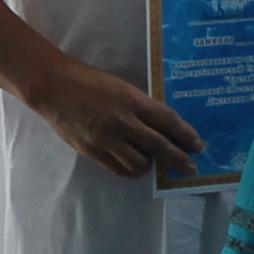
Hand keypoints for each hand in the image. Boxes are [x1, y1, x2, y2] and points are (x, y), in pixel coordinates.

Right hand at [25, 56, 202, 178]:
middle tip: (190, 167)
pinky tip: (134, 166)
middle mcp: (123, 122)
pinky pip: (119, 169)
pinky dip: (131, 170)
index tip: (199, 145)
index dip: (186, 135)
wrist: (54, 87)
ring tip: (152, 161)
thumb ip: (141, 108)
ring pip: (139, 163)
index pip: (168, 121)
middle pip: (159, 146)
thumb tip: (162, 128)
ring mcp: (106, 139)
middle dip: (179, 159)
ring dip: (150, 165)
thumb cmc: (90, 82)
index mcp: (132, 101)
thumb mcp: (121, 88)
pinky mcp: (92, 151)